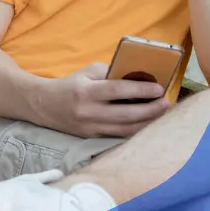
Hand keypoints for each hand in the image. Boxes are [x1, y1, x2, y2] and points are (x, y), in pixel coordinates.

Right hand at [36, 63, 169, 137]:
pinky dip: (136, 130)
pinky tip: (147, 123)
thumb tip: (138, 78)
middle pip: (126, 114)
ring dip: (147, 122)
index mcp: (85, 91)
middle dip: (151, 109)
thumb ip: (111, 74)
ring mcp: (90, 127)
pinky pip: (119, 136)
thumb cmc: (69, 84)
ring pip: (126, 129)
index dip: (141, 90)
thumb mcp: (87, 72)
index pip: (117, 91)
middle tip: (166, 103)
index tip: (159, 89)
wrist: (43, 105)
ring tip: (161, 113)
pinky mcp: (92, 137)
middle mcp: (88, 112)